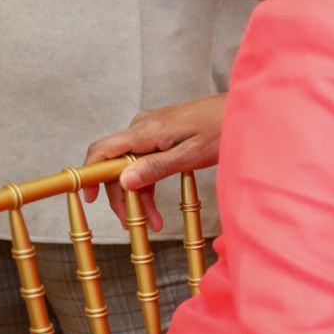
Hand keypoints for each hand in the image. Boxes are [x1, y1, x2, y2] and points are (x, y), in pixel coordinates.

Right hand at [79, 93, 228, 230]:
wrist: (244, 109)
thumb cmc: (223, 129)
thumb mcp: (191, 155)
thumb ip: (156, 167)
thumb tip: (123, 181)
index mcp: (146, 130)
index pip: (102, 151)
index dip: (89, 175)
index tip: (89, 199)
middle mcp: (142, 127)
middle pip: (116, 164)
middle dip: (122, 196)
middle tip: (133, 224)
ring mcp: (152, 129)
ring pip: (131, 166)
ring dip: (138, 194)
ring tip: (153, 222)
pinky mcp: (162, 133)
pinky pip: (145, 159)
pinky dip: (149, 181)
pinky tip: (157, 205)